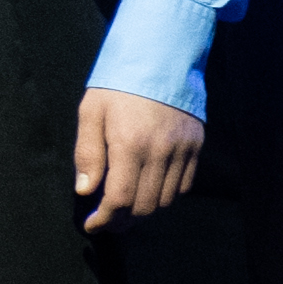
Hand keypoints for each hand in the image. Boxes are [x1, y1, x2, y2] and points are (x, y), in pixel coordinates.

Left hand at [70, 88, 202, 232]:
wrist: (161, 58)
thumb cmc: (118, 84)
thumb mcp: (91, 112)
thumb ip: (88, 153)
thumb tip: (85, 190)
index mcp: (130, 143)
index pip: (120, 199)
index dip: (105, 219)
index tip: (92, 225)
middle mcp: (160, 151)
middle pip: (145, 206)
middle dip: (122, 221)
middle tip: (106, 221)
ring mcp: (183, 150)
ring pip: (166, 200)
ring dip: (144, 211)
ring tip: (125, 209)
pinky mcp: (196, 146)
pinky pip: (184, 186)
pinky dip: (165, 196)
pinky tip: (148, 191)